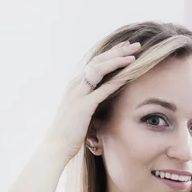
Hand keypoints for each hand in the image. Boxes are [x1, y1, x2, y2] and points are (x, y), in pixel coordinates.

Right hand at [41, 40, 141, 162]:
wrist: (56, 146)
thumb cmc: (68, 132)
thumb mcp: (78, 111)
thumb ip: (87, 101)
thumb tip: (100, 97)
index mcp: (74, 85)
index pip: (94, 63)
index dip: (111, 54)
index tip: (126, 48)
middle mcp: (75, 85)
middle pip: (98, 61)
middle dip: (118, 51)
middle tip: (135, 44)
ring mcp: (78, 94)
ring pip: (100, 69)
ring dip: (118, 60)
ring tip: (134, 55)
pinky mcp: (83, 106)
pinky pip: (103, 89)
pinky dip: (117, 80)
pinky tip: (129, 74)